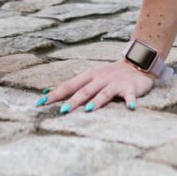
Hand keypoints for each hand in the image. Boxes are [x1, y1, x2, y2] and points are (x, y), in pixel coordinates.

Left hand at [37, 60, 154, 112]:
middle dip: (74, 100)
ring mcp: (115, 83)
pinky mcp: (130, 88)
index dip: (55, 94)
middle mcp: (100, 78)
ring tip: (89, 109)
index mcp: (89, 76)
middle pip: (85, 90)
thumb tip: (48, 93)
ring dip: (97, 101)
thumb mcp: (91, 77)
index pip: (69, 85)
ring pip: (104, 93)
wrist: (136, 64)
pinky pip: (130, 95)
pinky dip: (130, 101)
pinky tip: (131, 107)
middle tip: (63, 110)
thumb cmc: (109, 75)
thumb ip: (74, 86)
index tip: (40, 102)